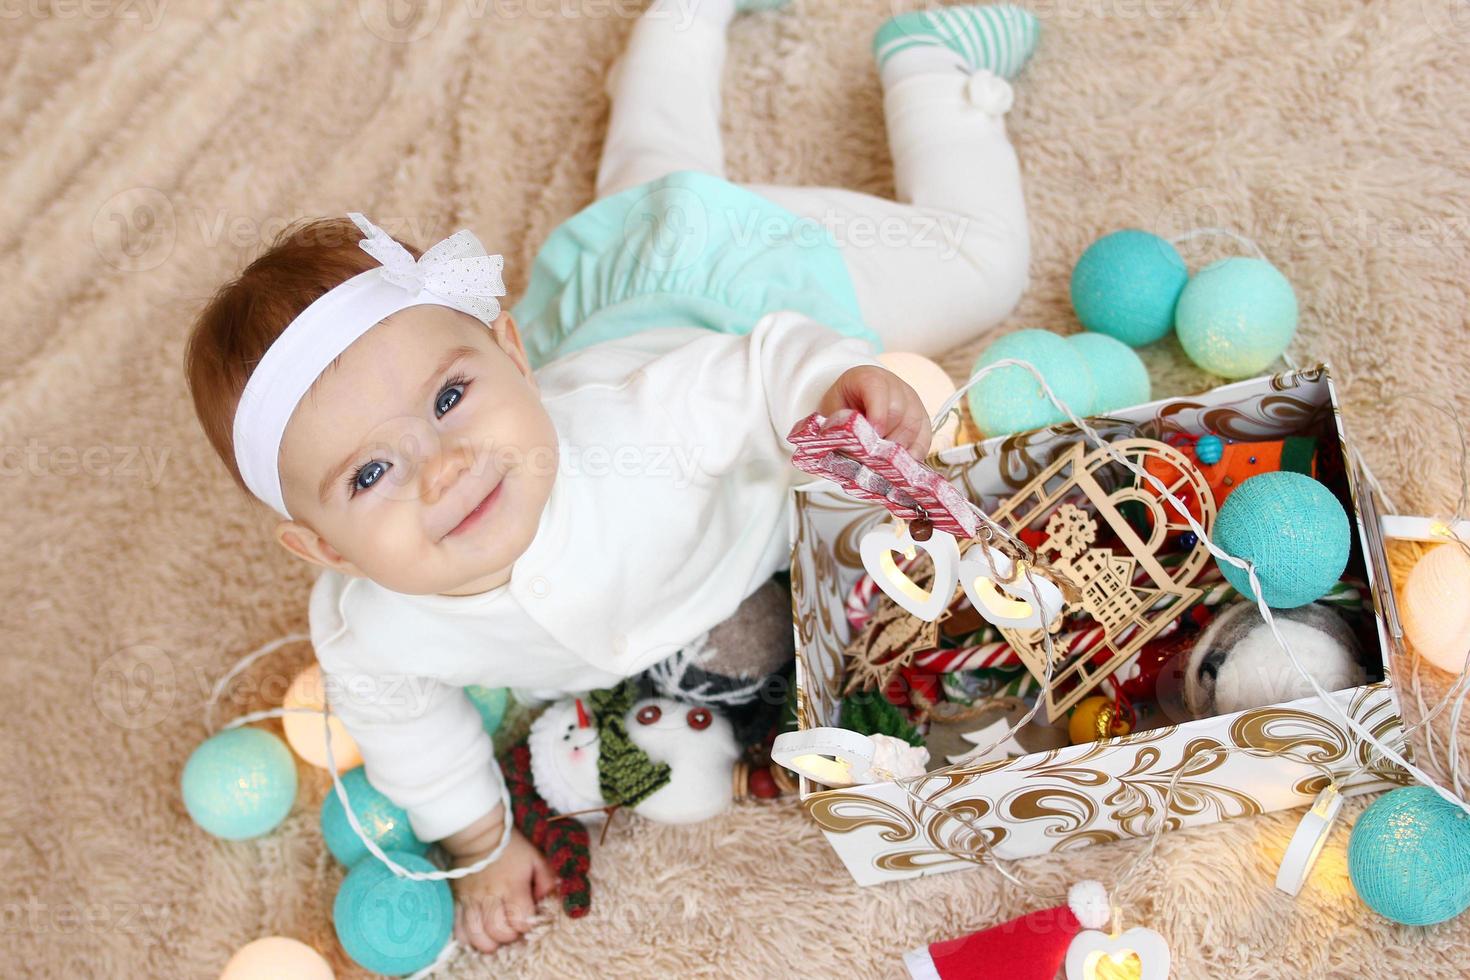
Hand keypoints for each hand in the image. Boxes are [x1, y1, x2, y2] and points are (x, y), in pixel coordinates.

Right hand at [447, 820, 555, 953]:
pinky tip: (479, 933)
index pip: (520, 920)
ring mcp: (471, 899)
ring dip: (489, 942)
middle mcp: (491, 894)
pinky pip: (459, 930)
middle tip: (512, 928)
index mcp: (513, 884)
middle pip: (498, 931)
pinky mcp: (457, 901)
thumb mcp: (537, 858)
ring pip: (476, 935)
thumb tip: (546, 903)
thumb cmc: (512, 849)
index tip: (527, 920)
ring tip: (496, 935)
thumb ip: (548, 881)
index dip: (526, 926)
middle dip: (509, 936)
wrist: (480, 836)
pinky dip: (469, 939)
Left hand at [817, 365, 932, 458]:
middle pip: (899, 412)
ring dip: (899, 450)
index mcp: (871, 378)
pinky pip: (925, 439)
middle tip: (873, 459)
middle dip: (886, 439)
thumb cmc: (844, 404)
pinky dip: (914, 455)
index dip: (876, 417)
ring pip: (914, 427)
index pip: (879, 393)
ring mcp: (913, 402)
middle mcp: (897, 387)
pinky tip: (902, 468)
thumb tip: (851, 450)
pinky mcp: (923, 419)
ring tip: (884, 466)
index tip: (869, 441)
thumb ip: (842, 425)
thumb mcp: (834, 410)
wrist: (855, 396)